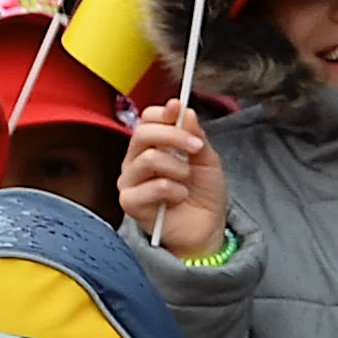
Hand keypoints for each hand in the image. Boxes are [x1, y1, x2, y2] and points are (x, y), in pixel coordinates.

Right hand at [117, 101, 226, 255]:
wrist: (206, 227)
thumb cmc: (202, 193)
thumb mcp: (207, 159)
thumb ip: (195, 135)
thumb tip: (184, 110)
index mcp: (151, 146)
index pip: (146, 119)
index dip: (163, 112)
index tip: (181, 110)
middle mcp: (135, 161)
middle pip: (142, 133)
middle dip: (174, 135)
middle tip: (196, 147)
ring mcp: (130, 181)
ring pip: (149, 158)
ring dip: (178, 168)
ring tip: (187, 181)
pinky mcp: (130, 202)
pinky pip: (154, 186)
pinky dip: (175, 190)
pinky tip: (179, 197)